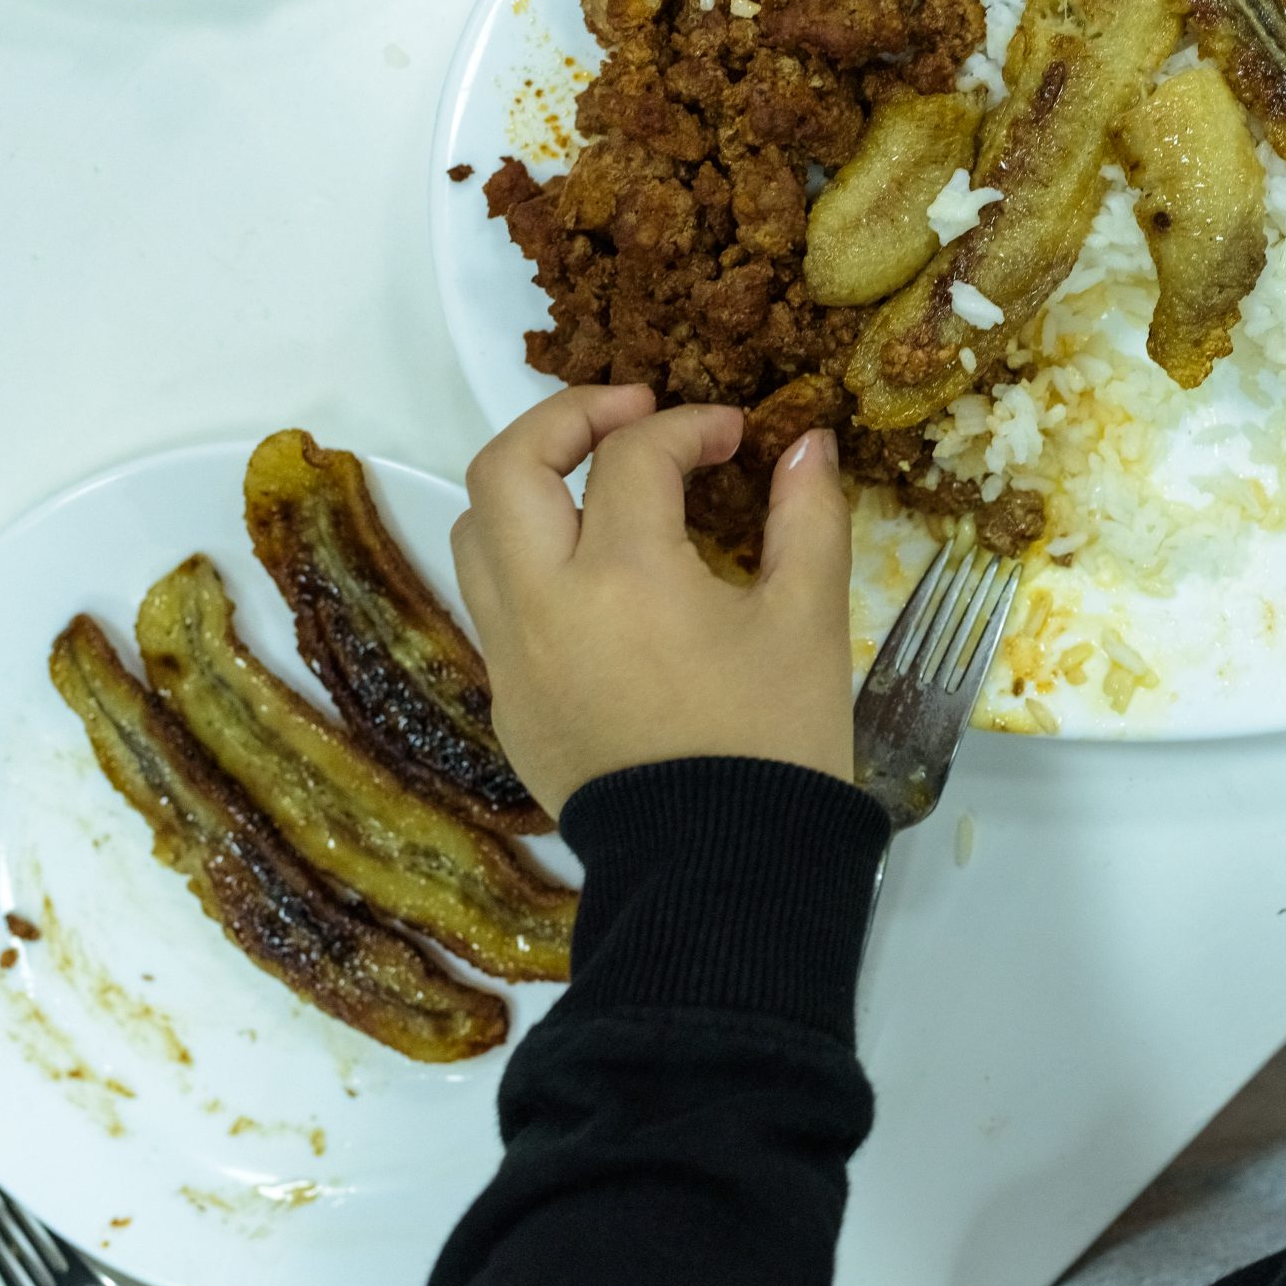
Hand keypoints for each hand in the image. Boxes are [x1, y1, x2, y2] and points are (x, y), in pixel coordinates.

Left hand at [450, 385, 852, 814]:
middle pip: (507, 467)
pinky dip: (528, 560)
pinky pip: (491, 604)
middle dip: (566, 418)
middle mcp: (542, 603)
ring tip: (595, 486)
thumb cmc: (776, 742)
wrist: (723, 871)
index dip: (690, 426)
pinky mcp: (508, 702)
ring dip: (530, 487)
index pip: (635, 456)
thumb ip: (808, 518)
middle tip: (631, 413)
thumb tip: (807, 444)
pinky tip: (592, 575)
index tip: (736, 438)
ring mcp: (512, 656)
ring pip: (476, 532)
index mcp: (623, 574)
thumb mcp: (809, 622)